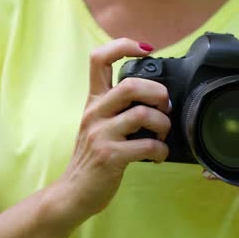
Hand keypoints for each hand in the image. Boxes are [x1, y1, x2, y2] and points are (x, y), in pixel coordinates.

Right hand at [57, 38, 170, 221]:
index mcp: (94, 101)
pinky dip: (161, 150)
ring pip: (142, 114)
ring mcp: (101, 135)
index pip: (98, 58)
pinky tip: (158, 155)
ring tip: (163, 135)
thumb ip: (118, 106)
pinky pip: (147, 145)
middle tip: (164, 107)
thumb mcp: (98, 124)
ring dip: (163, 124)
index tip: (145, 49)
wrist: (74, 191)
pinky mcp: (110, 156)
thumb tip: (154, 94)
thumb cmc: (93, 156)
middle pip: (130, 85)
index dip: (123, 46)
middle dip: (158, 93)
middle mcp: (95, 113)